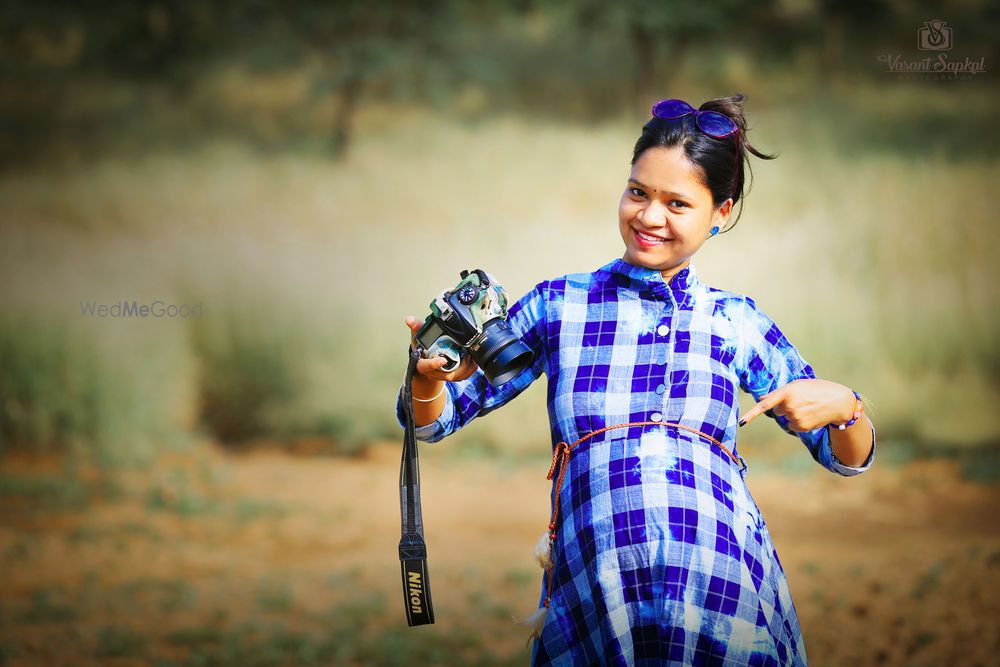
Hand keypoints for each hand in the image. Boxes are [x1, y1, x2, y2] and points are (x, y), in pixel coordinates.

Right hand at [404, 315, 478, 382]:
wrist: (424, 364)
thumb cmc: (421, 351)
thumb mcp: (417, 339)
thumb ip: (416, 328)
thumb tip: (409, 319)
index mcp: (423, 365)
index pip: (427, 366)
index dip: (434, 364)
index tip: (443, 360)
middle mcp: (433, 373)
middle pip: (447, 374)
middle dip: (460, 366)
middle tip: (467, 354)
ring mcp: (443, 376)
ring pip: (457, 376)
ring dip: (467, 367)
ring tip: (472, 355)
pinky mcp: (451, 377)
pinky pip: (463, 377)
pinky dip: (470, 369)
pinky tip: (473, 360)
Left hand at [738, 379, 855, 431]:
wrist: (838, 402)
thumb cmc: (815, 389)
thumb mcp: (797, 385)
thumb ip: (778, 393)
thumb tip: (761, 399)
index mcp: (787, 392)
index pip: (765, 404)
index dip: (751, 414)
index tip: (741, 422)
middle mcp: (789, 406)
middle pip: (776, 410)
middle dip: (784, 406)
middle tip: (800, 400)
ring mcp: (795, 417)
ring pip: (784, 418)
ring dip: (792, 413)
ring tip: (807, 407)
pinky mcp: (801, 427)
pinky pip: (791, 425)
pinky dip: (798, 422)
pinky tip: (809, 415)